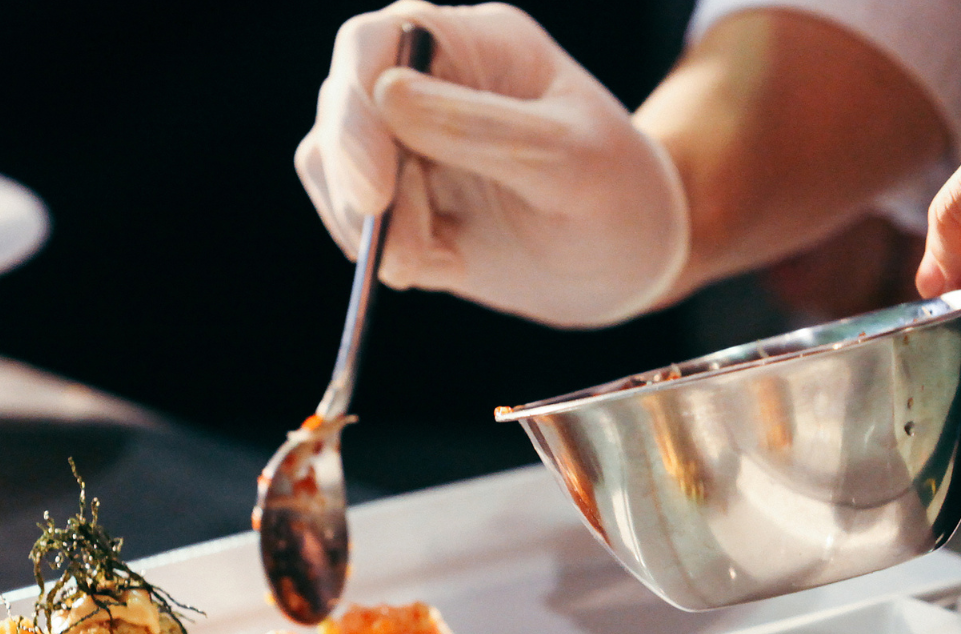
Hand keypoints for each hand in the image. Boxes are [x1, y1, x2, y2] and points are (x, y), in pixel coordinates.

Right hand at [295, 0, 687, 328]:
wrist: (628, 264)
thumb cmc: (619, 198)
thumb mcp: (568, 164)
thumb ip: (482, 129)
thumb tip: (385, 95)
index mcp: (475, 44)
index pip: (376, 42)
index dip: (356, 106)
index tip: (372, 187)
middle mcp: (429, 81)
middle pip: (342, 105)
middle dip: (359, 182)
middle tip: (403, 252)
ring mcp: (407, 140)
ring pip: (332, 165)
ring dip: (366, 226)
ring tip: (430, 263)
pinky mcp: (398, 198)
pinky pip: (350, 218)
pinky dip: (380, 252)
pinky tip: (441, 264)